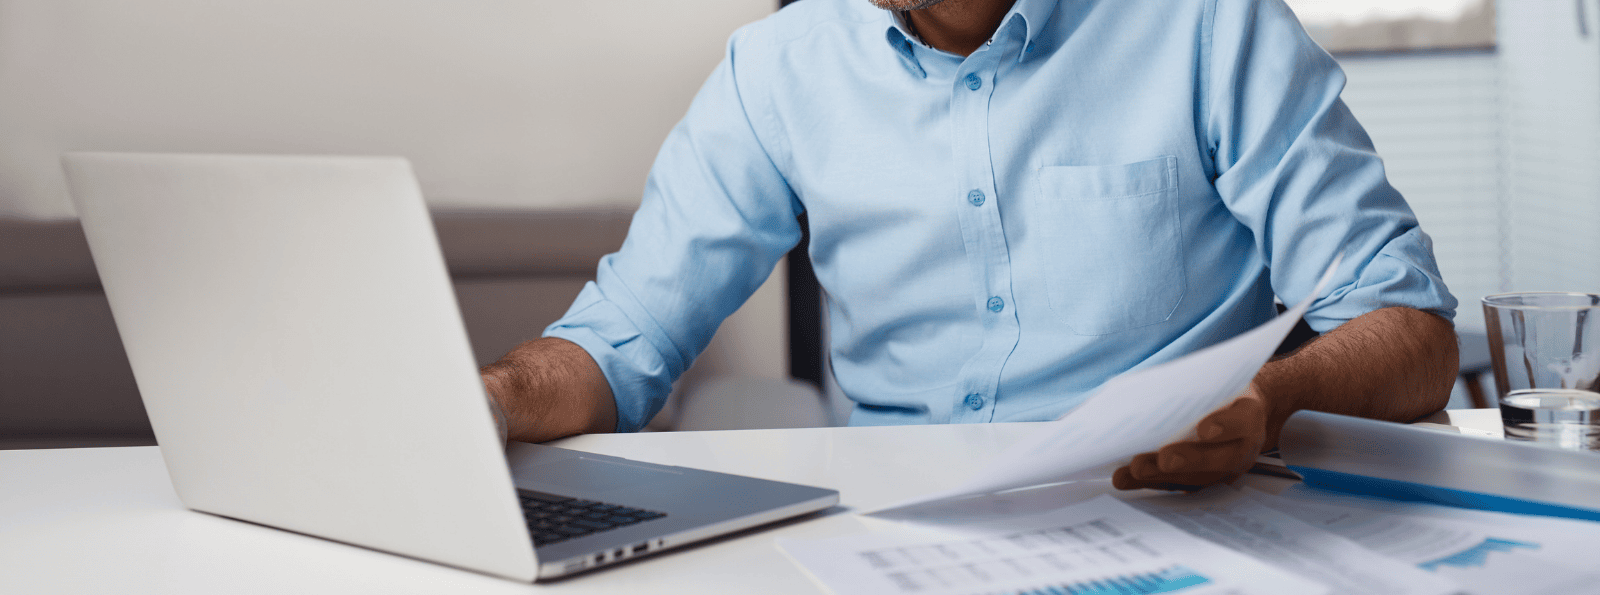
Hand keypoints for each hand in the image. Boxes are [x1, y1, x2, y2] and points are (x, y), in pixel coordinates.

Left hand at [1111, 389, 1269, 490]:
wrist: (1238, 411)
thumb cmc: (1220, 391)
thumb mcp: (1215, 378)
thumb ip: (1195, 383)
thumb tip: (1153, 385)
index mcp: (1248, 414)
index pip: (1243, 421)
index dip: (1226, 425)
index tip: (1204, 429)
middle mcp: (1243, 446)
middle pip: (1221, 458)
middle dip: (1189, 460)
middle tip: (1164, 459)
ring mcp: (1226, 468)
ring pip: (1199, 478)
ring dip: (1164, 476)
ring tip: (1136, 470)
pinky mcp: (1205, 480)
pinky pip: (1180, 485)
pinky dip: (1151, 482)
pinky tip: (1127, 478)